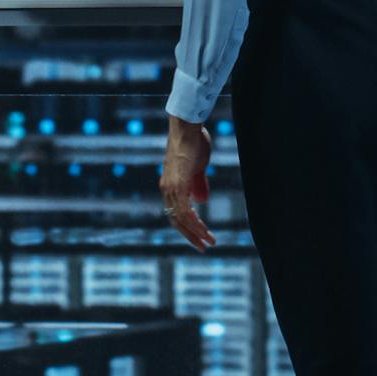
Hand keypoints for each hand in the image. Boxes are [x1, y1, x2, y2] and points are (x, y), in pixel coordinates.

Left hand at [159, 117, 216, 247]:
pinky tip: (205, 230)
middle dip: (190, 236)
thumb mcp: (197, 167)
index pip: (175, 214)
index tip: (199, 237)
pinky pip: (185, 211)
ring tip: (210, 241)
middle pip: (176, 221)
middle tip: (203, 247)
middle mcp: (166, 189)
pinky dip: (195, 223)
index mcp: (169, 186)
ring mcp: (171, 187)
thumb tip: (200, 202)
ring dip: (196, 232)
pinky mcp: (178, 184)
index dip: (186, 227)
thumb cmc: (194, 143)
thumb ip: (197, 184)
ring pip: (181, 219)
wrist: (187, 127)